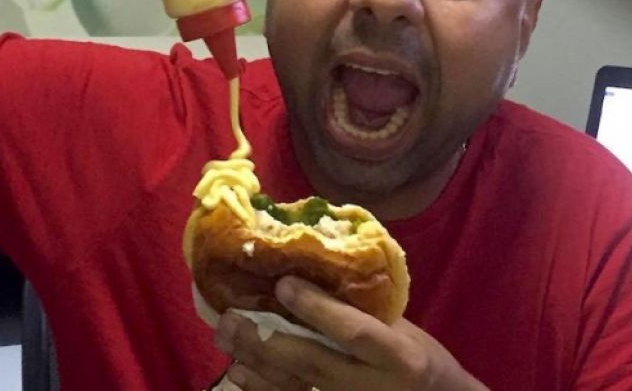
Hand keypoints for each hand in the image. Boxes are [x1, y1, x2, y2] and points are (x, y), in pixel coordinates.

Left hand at [214, 277, 488, 390]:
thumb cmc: (419, 358)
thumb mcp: (402, 328)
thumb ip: (362, 307)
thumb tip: (309, 266)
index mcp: (398, 356)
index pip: (354, 331)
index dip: (317, 308)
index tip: (283, 283)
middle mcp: (371, 386)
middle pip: (311, 362)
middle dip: (265, 339)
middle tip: (230, 317)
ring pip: (295, 388)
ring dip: (254, 364)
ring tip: (225, 339)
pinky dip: (263, 388)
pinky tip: (239, 372)